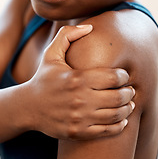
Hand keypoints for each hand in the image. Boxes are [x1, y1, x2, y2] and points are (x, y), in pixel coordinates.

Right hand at [26, 25, 135, 139]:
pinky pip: (107, 131)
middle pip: (119, 96)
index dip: (124, 76)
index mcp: (77, 78)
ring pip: (116, 115)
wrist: (27, 107)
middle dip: (129, 92)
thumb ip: (67, 35)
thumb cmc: (43, 78)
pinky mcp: (78, 132)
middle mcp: (80, 99)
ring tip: (129, 103)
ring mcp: (79, 117)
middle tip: (130, 90)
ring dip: (128, 108)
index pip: (114, 77)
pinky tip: (122, 119)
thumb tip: (90, 26)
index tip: (123, 76)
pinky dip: (120, 125)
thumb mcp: (51, 53)